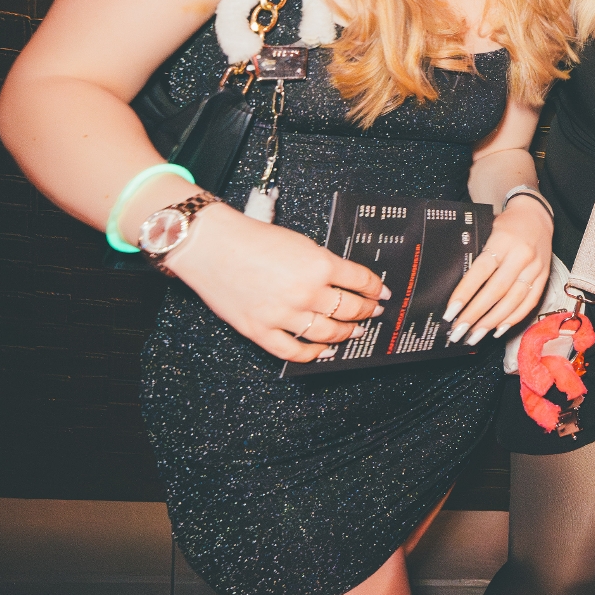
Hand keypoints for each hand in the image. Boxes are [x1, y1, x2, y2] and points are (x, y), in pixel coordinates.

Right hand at [165, 205, 387, 361]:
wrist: (211, 245)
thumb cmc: (251, 239)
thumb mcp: (300, 243)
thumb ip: (322, 264)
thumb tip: (344, 282)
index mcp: (319, 265)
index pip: (361, 281)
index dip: (376, 289)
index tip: (382, 293)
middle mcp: (306, 292)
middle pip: (349, 309)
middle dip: (367, 311)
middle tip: (373, 312)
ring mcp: (284, 315)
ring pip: (327, 333)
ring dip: (345, 334)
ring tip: (353, 332)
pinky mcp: (261, 330)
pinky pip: (294, 351)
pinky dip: (312, 355)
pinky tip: (322, 352)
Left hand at [442, 196, 552, 341]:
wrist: (536, 215)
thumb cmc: (507, 224)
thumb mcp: (488, 229)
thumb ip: (477, 254)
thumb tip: (455, 287)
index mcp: (503, 240)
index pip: (481, 271)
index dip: (465, 293)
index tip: (451, 312)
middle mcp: (521, 255)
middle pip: (496, 290)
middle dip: (475, 314)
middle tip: (459, 331)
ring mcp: (535, 267)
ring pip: (513, 300)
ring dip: (492, 321)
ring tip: (475, 335)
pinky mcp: (544, 276)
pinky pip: (529, 302)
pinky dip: (513, 318)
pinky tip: (498, 329)